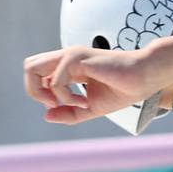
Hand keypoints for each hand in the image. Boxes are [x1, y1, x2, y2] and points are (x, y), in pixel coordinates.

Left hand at [22, 42, 172, 126]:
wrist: (143, 79)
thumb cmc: (123, 89)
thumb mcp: (90, 108)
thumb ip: (68, 112)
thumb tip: (46, 116)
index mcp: (68, 66)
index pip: (37, 73)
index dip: (41, 94)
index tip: (63, 105)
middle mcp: (66, 57)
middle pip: (29, 67)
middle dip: (35, 91)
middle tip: (56, 104)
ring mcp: (70, 55)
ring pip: (32, 69)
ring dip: (45, 93)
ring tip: (72, 102)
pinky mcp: (77, 58)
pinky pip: (56, 81)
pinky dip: (67, 96)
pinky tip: (86, 100)